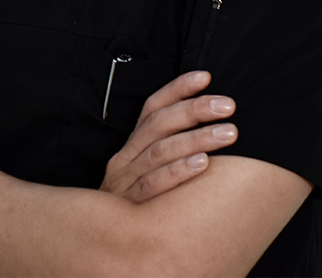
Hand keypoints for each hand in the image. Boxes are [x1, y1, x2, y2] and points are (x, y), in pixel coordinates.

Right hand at [100, 70, 236, 203]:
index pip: (153, 107)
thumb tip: (210, 130)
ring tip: (228, 132)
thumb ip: (167, 153)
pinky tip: (203, 163)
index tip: (206, 76)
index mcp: (131, 145)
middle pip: (160, 123)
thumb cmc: (133, 206)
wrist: (93, 245)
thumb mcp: (144, 174)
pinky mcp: (128, 206)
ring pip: (160, 150)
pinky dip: (178, 171)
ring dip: (196, 137)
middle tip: (227, 105)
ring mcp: (124, 181)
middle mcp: (126, 157)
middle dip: (195, 110)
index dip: (178, 89)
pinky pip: (154, 185)